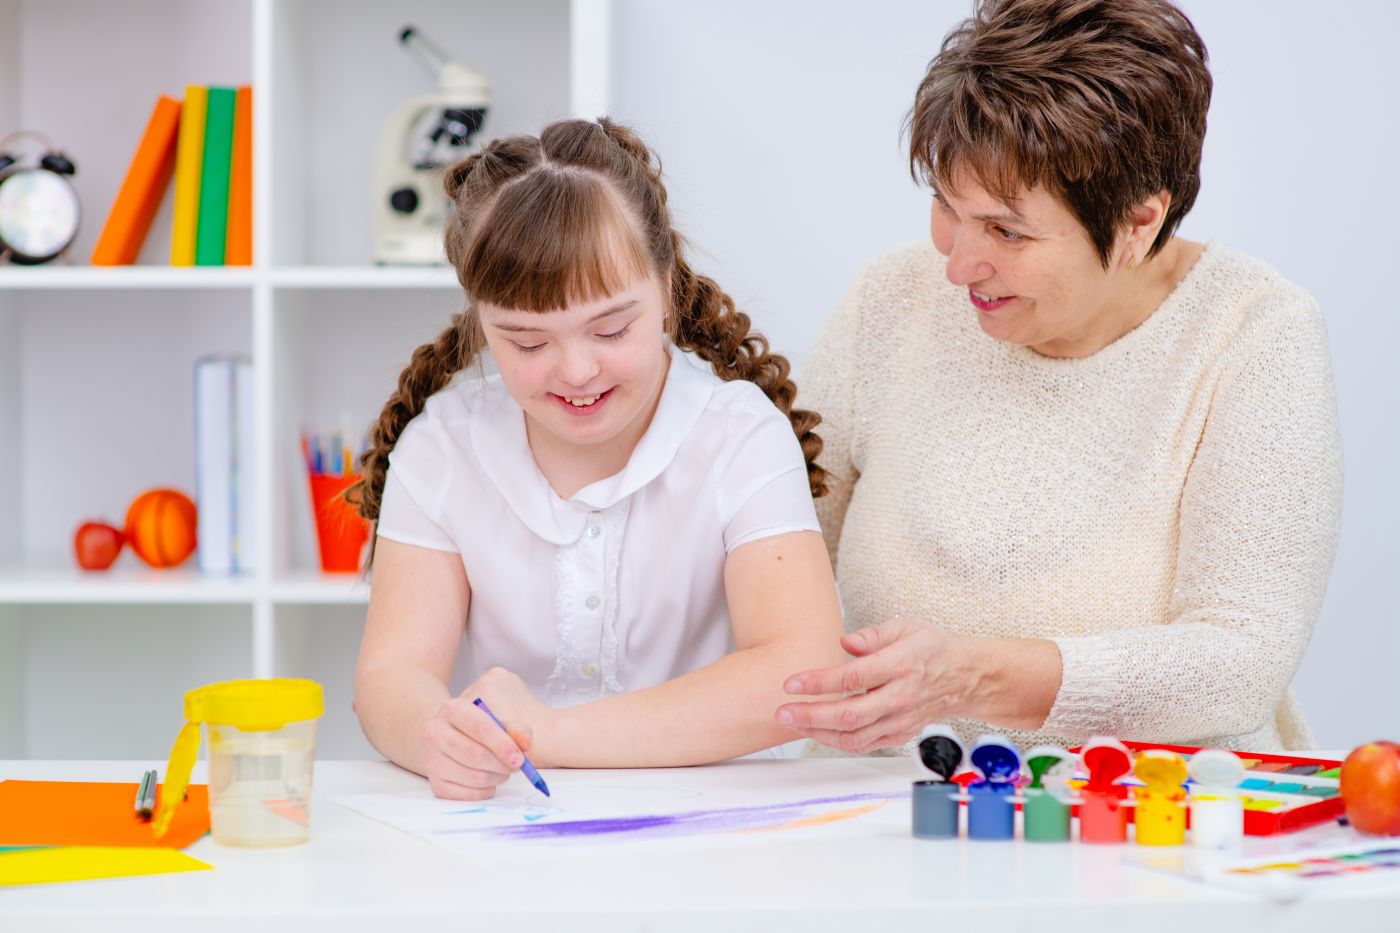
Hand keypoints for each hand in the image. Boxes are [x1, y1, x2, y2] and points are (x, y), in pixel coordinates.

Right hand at [419, 667, 550, 799]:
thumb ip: (515, 727)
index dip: (504, 745)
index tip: (520, 758)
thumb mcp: (498, 715)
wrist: (449, 734)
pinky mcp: (434, 783)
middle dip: (502, 764)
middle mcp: (434, 732)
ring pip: (473, 777)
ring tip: (503, 770)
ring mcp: (431, 759)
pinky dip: (485, 791)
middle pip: (475, 755)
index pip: (481, 728)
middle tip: (516, 765)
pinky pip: (466, 795)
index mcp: (452, 709)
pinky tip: (489, 780)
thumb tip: (525, 742)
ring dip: (496, 778)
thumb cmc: (478, 724)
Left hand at [775, 620, 977, 753]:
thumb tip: (845, 642)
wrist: (965, 678)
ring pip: (854, 736)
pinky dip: (836, 741)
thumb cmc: (932, 650)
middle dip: (811, 715)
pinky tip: (815, 730)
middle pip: (850, 715)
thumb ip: (874, 634)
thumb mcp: (907, 627)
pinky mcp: (899, 734)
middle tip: (782, 711)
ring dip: (818, 732)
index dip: (819, 682)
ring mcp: (900, 720)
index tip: (792, 683)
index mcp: (901, 665)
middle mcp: (900, 697)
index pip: (854, 677)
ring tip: (791, 721)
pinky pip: (863, 744)